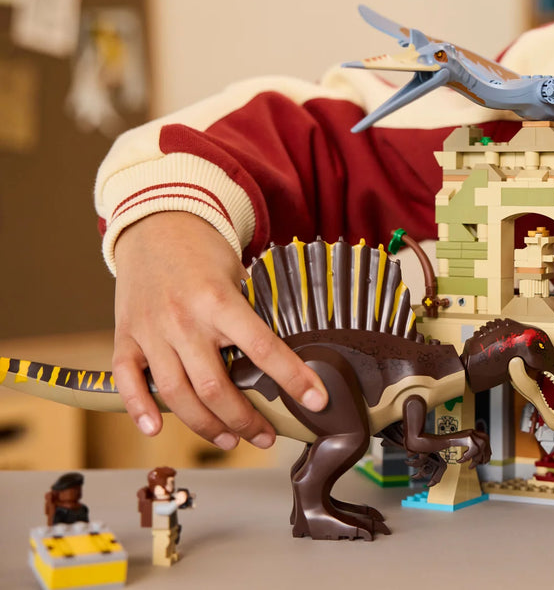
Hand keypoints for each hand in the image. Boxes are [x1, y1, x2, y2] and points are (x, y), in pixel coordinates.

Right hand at [111, 212, 327, 449]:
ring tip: (230, 440)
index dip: (293, 378)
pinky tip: (156, 428)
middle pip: (215, 387)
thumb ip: (254, 313)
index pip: (262, 348)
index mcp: (219, 300)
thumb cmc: (204, 252)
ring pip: (176, 393)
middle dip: (245, 420)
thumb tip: (287, 357)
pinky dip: (139, 408)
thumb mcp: (239, 274)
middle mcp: (183, 319)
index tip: (317, 400)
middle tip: (266, 436)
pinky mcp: (125, 336)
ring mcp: (151, 331)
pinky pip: (128, 380)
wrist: (155, 223)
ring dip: (205, 426)